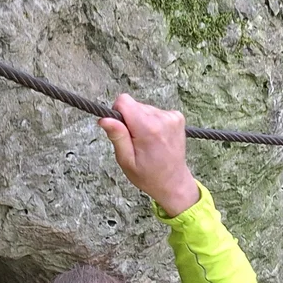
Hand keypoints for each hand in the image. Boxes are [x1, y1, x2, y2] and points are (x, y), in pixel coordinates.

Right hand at [98, 94, 200, 216]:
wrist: (173, 182)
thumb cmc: (148, 175)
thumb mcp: (126, 161)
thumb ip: (117, 137)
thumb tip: (104, 119)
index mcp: (148, 128)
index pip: (124, 101)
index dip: (117, 113)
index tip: (122, 130)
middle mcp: (162, 118)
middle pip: (134, 105)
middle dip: (130, 120)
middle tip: (136, 142)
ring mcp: (172, 116)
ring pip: (144, 108)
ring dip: (142, 122)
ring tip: (147, 143)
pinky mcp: (177, 117)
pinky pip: (155, 112)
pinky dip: (152, 123)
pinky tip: (156, 139)